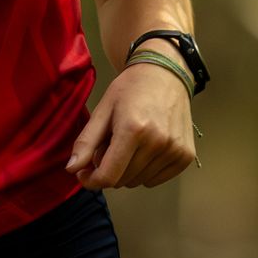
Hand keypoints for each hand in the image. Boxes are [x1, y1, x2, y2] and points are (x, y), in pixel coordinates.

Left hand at [65, 60, 195, 188]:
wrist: (165, 75)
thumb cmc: (129, 91)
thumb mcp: (102, 110)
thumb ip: (86, 142)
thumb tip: (72, 170)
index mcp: (133, 129)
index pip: (109, 176)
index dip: (91, 180)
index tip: (83, 173)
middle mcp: (158, 142)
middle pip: (122, 180)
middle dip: (108, 170)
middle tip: (108, 147)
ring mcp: (175, 150)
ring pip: (138, 182)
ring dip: (126, 171)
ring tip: (127, 145)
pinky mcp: (186, 156)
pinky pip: (155, 180)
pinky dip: (144, 172)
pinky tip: (144, 150)